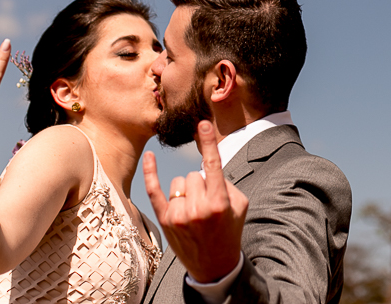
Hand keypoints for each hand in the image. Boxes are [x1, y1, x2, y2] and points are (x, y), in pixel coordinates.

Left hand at [145, 120, 248, 282]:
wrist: (214, 266)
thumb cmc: (229, 230)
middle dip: (201, 183)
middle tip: (207, 204)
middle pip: (193, 174)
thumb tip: (207, 167)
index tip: (203, 124)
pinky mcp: (165, 220)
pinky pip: (155, 190)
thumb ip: (227, 183)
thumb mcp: (240, 206)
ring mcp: (179, 215)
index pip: (212, 165)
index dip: (208, 143)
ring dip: (186, 190)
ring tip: (194, 211)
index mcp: (219, 203)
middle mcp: (198, 208)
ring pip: (179, 181)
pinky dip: (151, 172)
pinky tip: (149, 157)